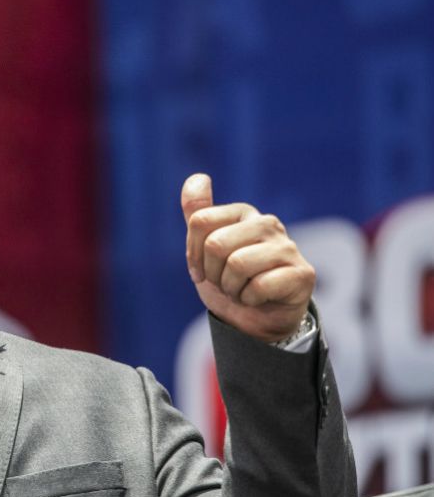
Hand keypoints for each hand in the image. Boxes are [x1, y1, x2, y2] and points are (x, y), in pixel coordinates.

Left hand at [181, 173, 314, 342]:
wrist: (257, 319)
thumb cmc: (231, 280)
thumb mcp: (206, 248)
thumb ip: (198, 213)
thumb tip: (197, 177)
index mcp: (243, 212)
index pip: (200, 222)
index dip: (194, 254)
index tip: (202, 270)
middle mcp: (267, 223)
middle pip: (216, 244)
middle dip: (213, 273)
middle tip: (226, 282)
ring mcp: (288, 247)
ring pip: (237, 265)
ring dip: (231, 288)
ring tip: (242, 290)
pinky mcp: (302, 273)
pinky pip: (258, 287)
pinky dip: (249, 300)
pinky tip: (258, 299)